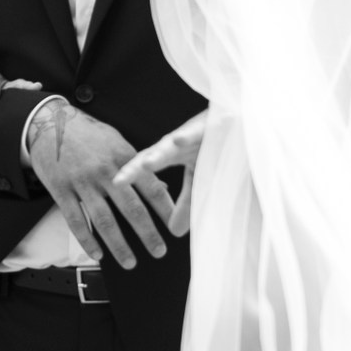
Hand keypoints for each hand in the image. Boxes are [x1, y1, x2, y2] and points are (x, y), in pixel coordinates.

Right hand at [23, 99, 177, 268]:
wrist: (49, 123)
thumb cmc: (87, 133)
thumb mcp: (116, 142)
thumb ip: (136, 166)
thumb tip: (160, 187)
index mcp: (123, 158)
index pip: (150, 186)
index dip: (165, 208)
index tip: (175, 226)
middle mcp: (104, 171)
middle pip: (130, 208)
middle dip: (147, 233)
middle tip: (159, 251)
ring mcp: (82, 182)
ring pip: (104, 220)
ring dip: (119, 244)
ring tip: (130, 262)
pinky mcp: (61, 190)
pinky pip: (75, 220)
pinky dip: (87, 240)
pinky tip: (97, 254)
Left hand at [112, 111, 208, 238]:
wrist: (237, 118)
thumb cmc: (215, 146)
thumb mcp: (199, 180)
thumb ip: (186, 204)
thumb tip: (173, 231)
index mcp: (170, 154)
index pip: (145, 166)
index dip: (130, 176)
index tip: (113, 188)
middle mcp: (176, 143)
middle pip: (151, 156)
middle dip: (134, 168)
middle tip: (118, 182)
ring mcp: (193, 134)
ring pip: (172, 143)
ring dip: (159, 153)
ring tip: (145, 164)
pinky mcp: (211, 126)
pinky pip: (199, 132)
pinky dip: (189, 136)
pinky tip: (179, 140)